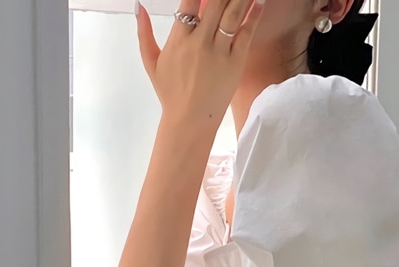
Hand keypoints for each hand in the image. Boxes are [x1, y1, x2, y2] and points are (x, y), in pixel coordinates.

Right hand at [136, 0, 264, 129]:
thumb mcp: (152, 63)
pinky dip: (253, 16)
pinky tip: (259, 2)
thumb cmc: (171, 94)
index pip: (190, 1)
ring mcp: (219, 52)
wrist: (189, 122)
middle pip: (215, 3)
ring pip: (232, 14)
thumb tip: (139, 6)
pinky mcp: (235, 63)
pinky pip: (245, 34)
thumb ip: (144, 33)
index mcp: (179, 39)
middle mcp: (200, 42)